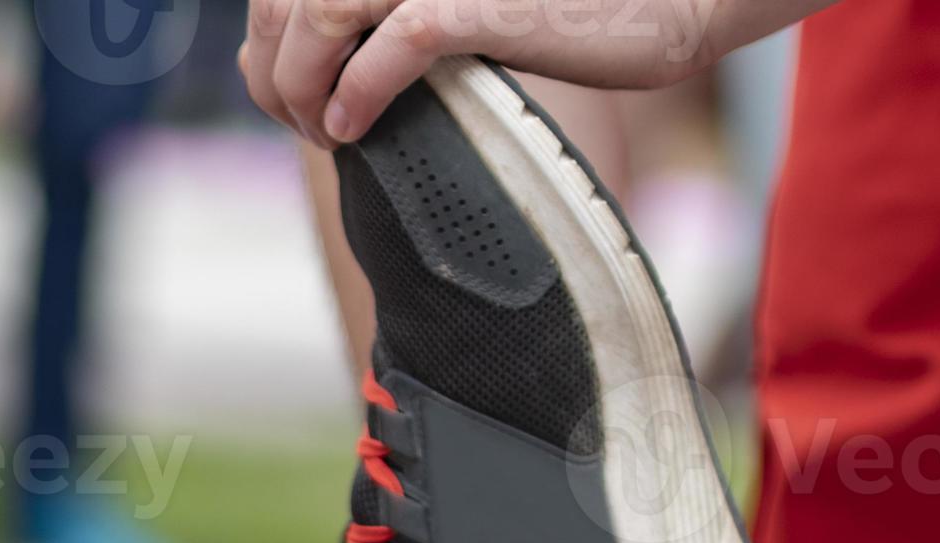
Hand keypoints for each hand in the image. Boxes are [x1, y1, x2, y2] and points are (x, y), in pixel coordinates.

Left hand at [242, 0, 756, 147]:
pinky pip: (393, 42)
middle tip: (305, 126)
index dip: (266, 42)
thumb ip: (396, 18)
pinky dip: (356, 92)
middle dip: (273, 72)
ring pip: (320, 13)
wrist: (673, 3)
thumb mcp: (464, 9)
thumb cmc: (574, 11)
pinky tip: (351, 128)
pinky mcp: (480, 4)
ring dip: (300, 85)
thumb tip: (322, 65)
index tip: (291, 98)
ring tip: (325, 132)